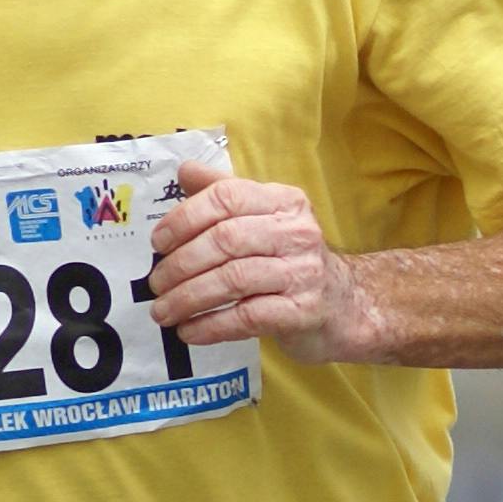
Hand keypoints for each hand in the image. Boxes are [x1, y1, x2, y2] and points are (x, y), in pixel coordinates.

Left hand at [143, 159, 380, 361]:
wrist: (346, 307)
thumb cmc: (291, 260)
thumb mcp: (264, 219)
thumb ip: (224, 193)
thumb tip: (184, 170)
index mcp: (283, 201)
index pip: (227, 197)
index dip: (185, 218)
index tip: (158, 243)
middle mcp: (297, 231)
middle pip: (226, 239)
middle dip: (181, 264)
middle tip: (156, 284)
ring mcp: (303, 272)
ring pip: (233, 280)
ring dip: (189, 298)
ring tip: (163, 311)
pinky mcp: (304, 312)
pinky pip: (247, 317)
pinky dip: (211, 325)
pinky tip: (189, 332)